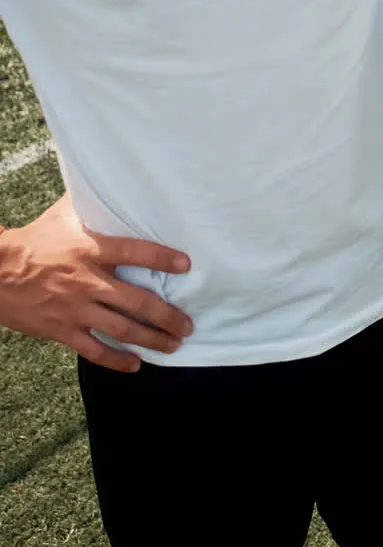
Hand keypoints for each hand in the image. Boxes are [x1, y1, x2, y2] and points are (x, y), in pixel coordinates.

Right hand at [0, 195, 192, 372]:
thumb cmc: (32, 241)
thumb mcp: (61, 217)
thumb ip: (91, 206)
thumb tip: (113, 181)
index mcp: (89, 250)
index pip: (133, 252)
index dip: (162, 258)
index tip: (186, 265)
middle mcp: (86, 281)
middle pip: (136, 301)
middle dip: (167, 316)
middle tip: (188, 325)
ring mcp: (74, 309)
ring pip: (121, 329)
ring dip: (152, 339)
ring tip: (173, 344)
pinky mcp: (61, 330)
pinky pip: (94, 350)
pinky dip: (116, 360)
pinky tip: (135, 364)